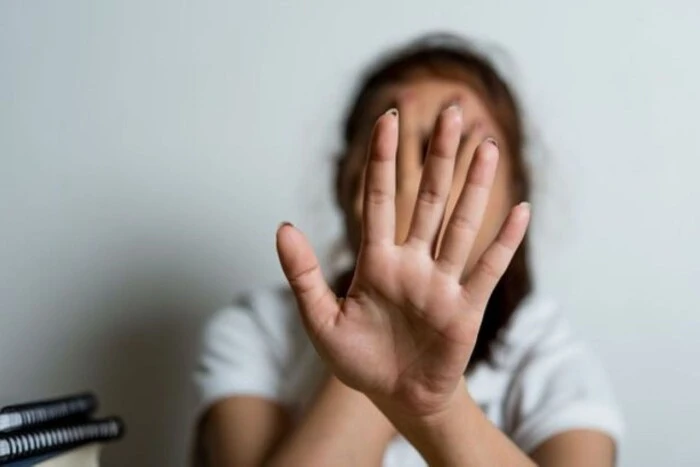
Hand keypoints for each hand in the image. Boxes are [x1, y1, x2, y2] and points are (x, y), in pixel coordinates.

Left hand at [276, 105, 529, 418]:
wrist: (395, 397)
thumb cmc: (359, 360)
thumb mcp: (321, 320)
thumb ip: (304, 274)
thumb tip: (282, 226)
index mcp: (377, 261)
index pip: (381, 199)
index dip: (385, 160)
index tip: (389, 118)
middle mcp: (413, 263)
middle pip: (429, 199)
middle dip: (439, 156)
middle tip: (452, 111)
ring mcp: (442, 283)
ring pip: (461, 224)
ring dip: (476, 185)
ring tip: (487, 144)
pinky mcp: (465, 309)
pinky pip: (487, 269)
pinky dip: (504, 242)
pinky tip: (520, 210)